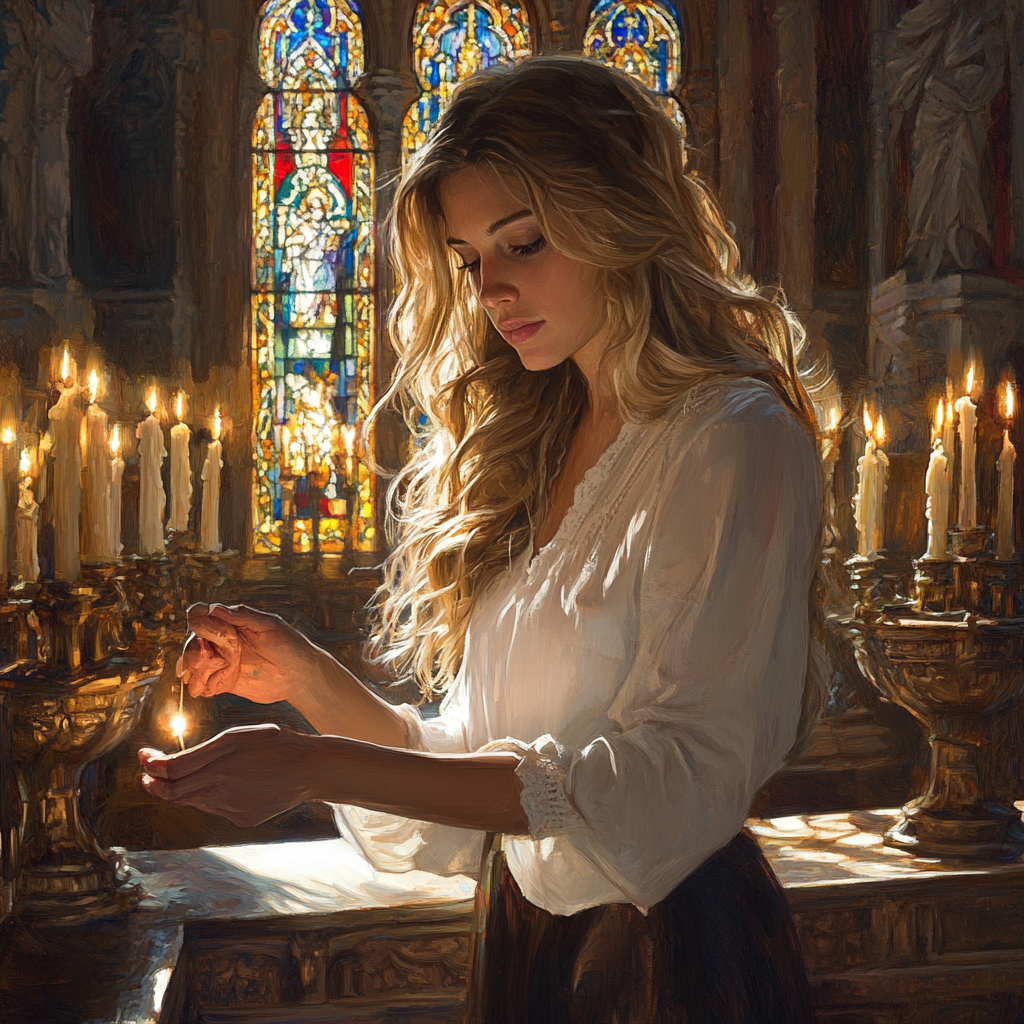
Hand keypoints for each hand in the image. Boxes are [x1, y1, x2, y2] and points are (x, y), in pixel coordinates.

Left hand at [139, 725, 314, 827]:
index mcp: (218, 765)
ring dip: (186, 787)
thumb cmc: (273, 743)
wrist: (308, 769)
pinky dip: (213, 795)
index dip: (150, 765)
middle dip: (154, 783)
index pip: (168, 773)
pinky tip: (235, 782)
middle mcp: (220, 791)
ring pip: (194, 800)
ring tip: (202, 770)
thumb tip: (164, 765)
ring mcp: (230, 809)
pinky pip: (216, 808)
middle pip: (171, 794)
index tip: (144, 756)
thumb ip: (199, 752)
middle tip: (148, 773)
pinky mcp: (242, 818)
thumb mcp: (236, 736)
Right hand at [178, 603, 312, 703]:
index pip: (203, 616)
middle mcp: (224, 640)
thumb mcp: (270, 626)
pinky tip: (202, 689)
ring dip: (191, 668)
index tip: (200, 628)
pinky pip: (205, 682)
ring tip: (195, 677)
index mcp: (233, 623)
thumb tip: (215, 608)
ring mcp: (224, 661)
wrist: (302, 676)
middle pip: (194, 640)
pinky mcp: (225, 681)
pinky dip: (199, 684)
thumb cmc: (290, 645)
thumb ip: (243, 617)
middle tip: (201, 658)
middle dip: (192, 649)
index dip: (197, 620)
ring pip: (195, 662)